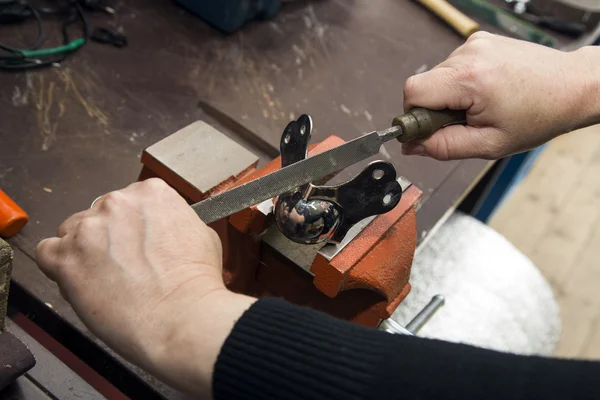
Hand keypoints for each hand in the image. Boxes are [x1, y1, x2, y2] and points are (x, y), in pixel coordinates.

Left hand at [35, 178, 255, 395]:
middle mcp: (116, 203)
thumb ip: (175, 223)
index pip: (127, 202)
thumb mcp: (203, 235)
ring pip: (70, 233)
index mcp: (151, 193)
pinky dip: (59, 267)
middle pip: (97, 215)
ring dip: (82, 252)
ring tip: (103, 281)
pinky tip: (80, 283)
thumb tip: (166, 232)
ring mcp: (88, 229)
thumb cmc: (197, 283)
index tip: (135, 245)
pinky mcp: (66, 258)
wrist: (182, 317)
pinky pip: (48, 253)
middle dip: (106, 239)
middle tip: (123, 268)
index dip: (131, 228)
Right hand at [402, 32, 599, 159]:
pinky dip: (461, 83)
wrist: (572, 87)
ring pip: (437, 77)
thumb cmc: (539, 115)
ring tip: (480, 106)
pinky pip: (452, 66)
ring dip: (449, 96)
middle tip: (464, 122)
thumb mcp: (489, 144)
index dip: (414, 116)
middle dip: (435, 109)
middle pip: (423, 85)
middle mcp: (470, 54)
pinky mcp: (479, 40)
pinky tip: (484, 91)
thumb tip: (412, 146)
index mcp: (470, 79)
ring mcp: (475, 43)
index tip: (430, 131)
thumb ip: (445, 147)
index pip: (413, 92)